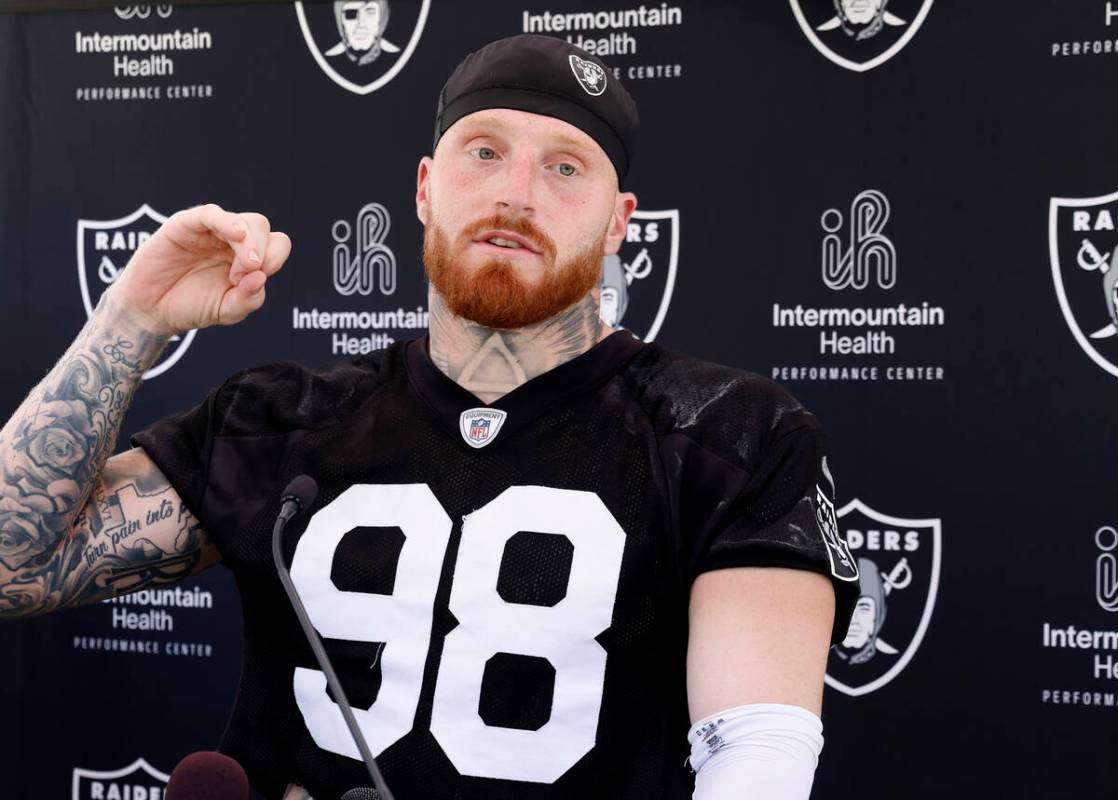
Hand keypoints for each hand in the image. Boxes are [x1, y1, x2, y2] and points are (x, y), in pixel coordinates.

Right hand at [109, 203, 291, 334]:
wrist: (152, 310)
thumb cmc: (191, 306)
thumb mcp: (227, 311)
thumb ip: (249, 299)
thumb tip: (262, 277)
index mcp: (247, 257)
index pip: (276, 244)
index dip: (274, 259)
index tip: (254, 280)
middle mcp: (231, 240)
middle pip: (262, 227)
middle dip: (260, 251)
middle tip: (240, 276)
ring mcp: (210, 230)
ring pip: (243, 221)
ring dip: (249, 243)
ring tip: (240, 268)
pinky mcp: (185, 224)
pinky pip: (211, 214)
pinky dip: (227, 222)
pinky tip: (237, 235)